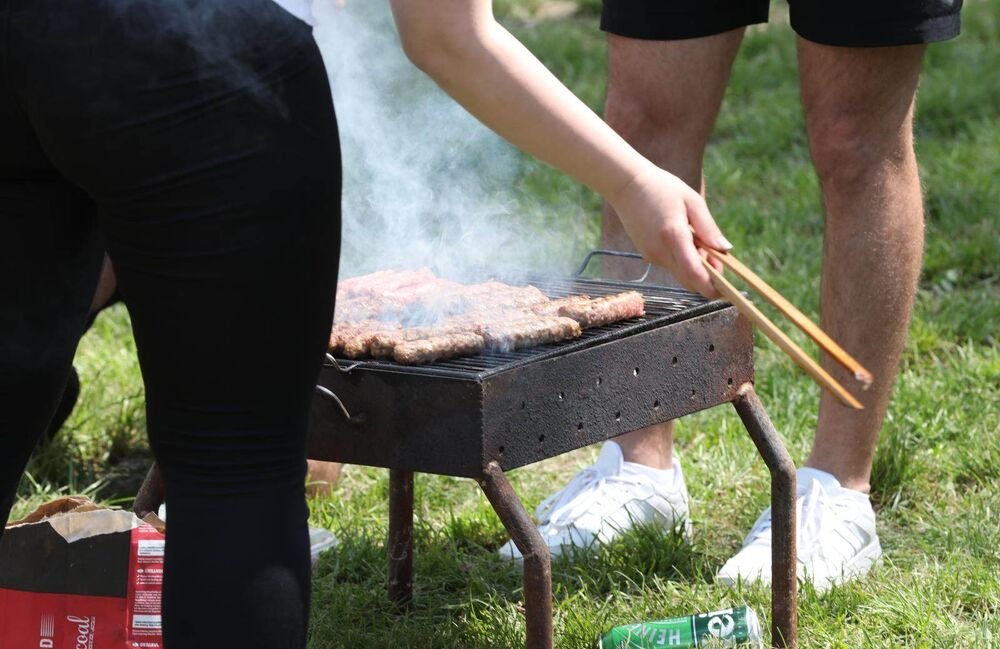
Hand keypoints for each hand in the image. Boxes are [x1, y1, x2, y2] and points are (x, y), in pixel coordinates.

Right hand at [609, 164, 730, 297]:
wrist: (627, 185)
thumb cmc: (662, 188)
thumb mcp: (692, 201)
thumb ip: (708, 228)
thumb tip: (725, 249)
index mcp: (673, 236)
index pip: (694, 273)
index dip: (711, 287)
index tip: (725, 290)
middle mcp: (660, 251)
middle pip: (688, 280)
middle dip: (706, 278)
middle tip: (717, 260)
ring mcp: (651, 255)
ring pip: (680, 273)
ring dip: (694, 268)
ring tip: (699, 243)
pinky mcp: (647, 254)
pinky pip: (670, 265)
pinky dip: (681, 260)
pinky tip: (683, 241)